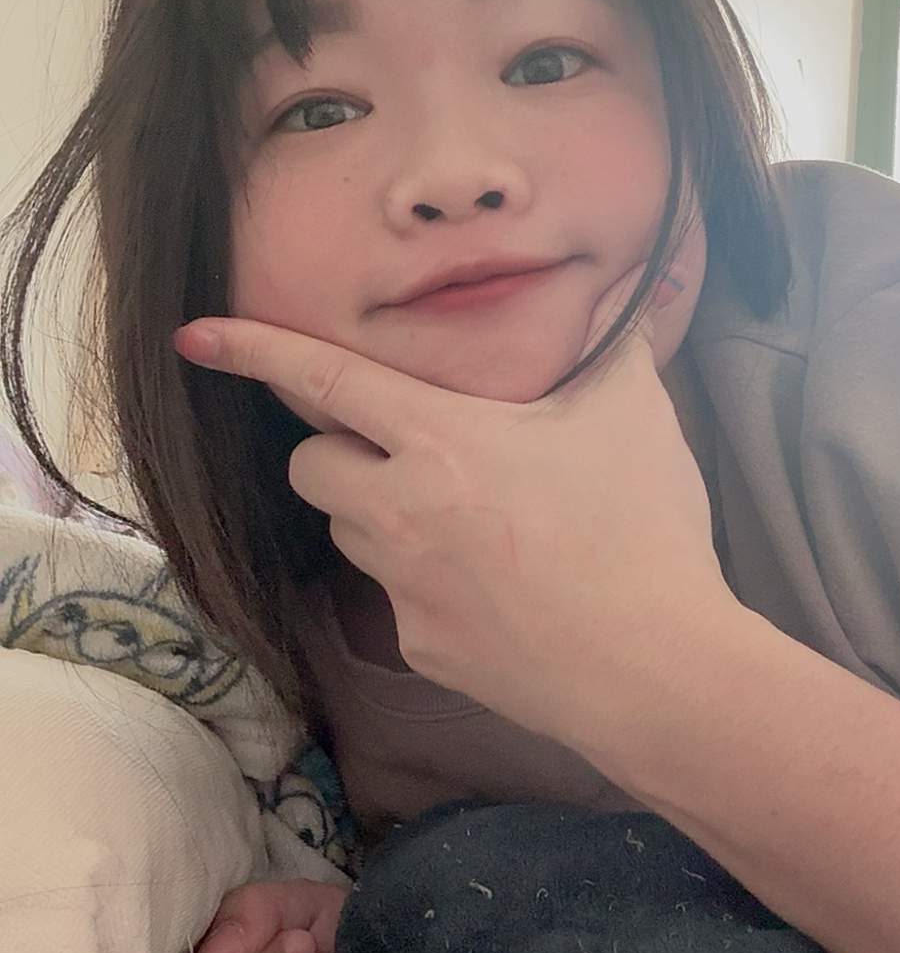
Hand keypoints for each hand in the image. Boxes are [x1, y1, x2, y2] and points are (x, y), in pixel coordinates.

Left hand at [173, 268, 732, 757]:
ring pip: (346, 529)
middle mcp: (402, 512)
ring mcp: (404, 587)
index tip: (194, 334)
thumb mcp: (634, 418)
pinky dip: (424, 581)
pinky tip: (494, 586)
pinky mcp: (419, 646)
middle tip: (408, 449)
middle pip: (311, 462)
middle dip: (337, 446)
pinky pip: (393, 598)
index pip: (325, 380)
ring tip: (463, 516)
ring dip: (377, 511)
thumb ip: (616, 341)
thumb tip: (640, 282)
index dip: (255, 350)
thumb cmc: (643, 536)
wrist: (652, 670)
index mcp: (442, 441)